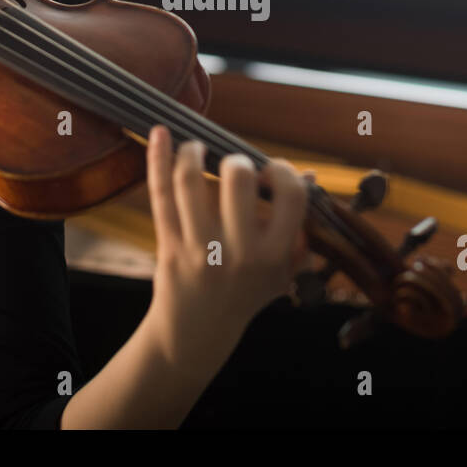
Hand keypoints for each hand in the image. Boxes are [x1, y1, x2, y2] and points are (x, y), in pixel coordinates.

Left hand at [144, 125, 310, 371]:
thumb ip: (299, 229)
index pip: (291, 197)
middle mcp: (237, 252)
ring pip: (190, 182)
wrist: (197, 333)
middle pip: (237, 180)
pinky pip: (159, 194)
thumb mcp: (282, 273)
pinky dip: (157, 158)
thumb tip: (309, 176)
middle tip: (234, 167)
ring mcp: (198, 249)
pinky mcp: (168, 245)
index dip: (284, 172)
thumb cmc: (245, 295)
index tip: (272, 172)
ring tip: (196, 147)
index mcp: (273, 257)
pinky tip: (160, 133)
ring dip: (192, 152)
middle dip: (237, 161)